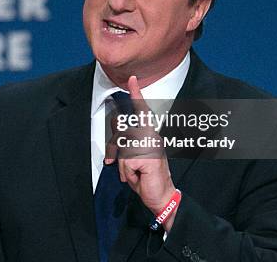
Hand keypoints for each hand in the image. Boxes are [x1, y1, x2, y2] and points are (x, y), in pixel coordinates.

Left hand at [104, 76, 177, 230]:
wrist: (161, 196)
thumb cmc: (146, 176)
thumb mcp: (132, 159)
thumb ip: (125, 145)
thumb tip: (115, 137)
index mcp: (148, 135)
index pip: (141, 112)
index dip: (136, 94)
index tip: (132, 79)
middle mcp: (151, 137)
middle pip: (121, 132)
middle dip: (115, 149)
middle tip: (126, 164)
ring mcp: (151, 147)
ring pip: (122, 150)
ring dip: (124, 166)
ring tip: (136, 173)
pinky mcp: (148, 157)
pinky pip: (125, 162)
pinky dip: (128, 173)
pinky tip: (139, 176)